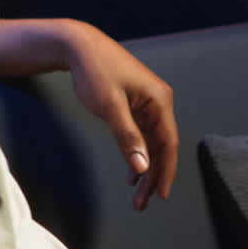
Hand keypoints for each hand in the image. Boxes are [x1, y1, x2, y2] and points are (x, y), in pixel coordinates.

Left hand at [61, 23, 177, 210]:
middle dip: (153, 176)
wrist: (79, 46)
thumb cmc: (95, 70)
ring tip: (137, 194)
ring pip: (152, 144)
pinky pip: (142, 135)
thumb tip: (143, 166)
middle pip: (162, 147)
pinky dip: (137, 154)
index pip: (169, 143)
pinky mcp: (136, 105)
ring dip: (145, 168)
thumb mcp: (110, 106)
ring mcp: (147, 104)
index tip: (161, 195)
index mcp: (159, 100)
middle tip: (142, 202)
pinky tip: (131, 171)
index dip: (166, 171)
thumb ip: (128, 138)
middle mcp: (159, 102)